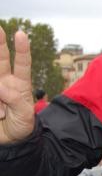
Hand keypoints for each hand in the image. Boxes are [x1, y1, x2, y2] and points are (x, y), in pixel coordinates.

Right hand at [0, 26, 34, 143]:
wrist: (10, 141)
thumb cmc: (21, 126)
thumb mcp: (25, 115)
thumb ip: (15, 100)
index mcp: (20, 84)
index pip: (22, 64)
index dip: (22, 49)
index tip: (21, 34)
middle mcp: (4, 82)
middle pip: (0, 59)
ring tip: (1, 114)